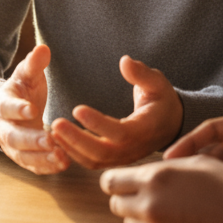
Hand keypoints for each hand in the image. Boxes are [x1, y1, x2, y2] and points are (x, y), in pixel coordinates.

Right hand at [0, 44, 68, 174]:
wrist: (12, 111)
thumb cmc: (22, 89)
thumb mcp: (26, 74)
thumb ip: (34, 63)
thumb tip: (43, 48)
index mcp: (1, 103)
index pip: (6, 107)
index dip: (18, 109)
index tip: (33, 109)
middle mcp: (3, 128)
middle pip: (14, 137)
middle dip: (32, 140)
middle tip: (50, 140)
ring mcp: (12, 146)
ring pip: (23, 156)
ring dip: (41, 158)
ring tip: (61, 158)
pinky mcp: (23, 158)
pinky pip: (33, 166)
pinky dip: (47, 167)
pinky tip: (64, 164)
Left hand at [50, 55, 182, 169]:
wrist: (170, 125)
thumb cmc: (162, 100)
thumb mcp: (157, 83)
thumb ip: (141, 74)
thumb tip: (124, 61)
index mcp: (144, 129)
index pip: (120, 132)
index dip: (98, 123)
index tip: (77, 109)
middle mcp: (133, 149)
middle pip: (102, 152)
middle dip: (76, 139)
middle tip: (56, 123)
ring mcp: (123, 158)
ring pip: (94, 161)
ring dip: (71, 148)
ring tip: (52, 131)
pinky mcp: (114, 159)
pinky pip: (92, 162)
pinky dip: (73, 153)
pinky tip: (59, 139)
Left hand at [101, 155, 222, 222]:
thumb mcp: (195, 162)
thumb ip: (162, 168)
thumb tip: (142, 174)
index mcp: (155, 178)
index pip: (110, 181)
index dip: (115, 179)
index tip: (123, 180)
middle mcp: (150, 205)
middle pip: (116, 204)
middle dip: (126, 198)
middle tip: (144, 194)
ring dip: (139, 216)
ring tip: (165, 209)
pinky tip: (172, 222)